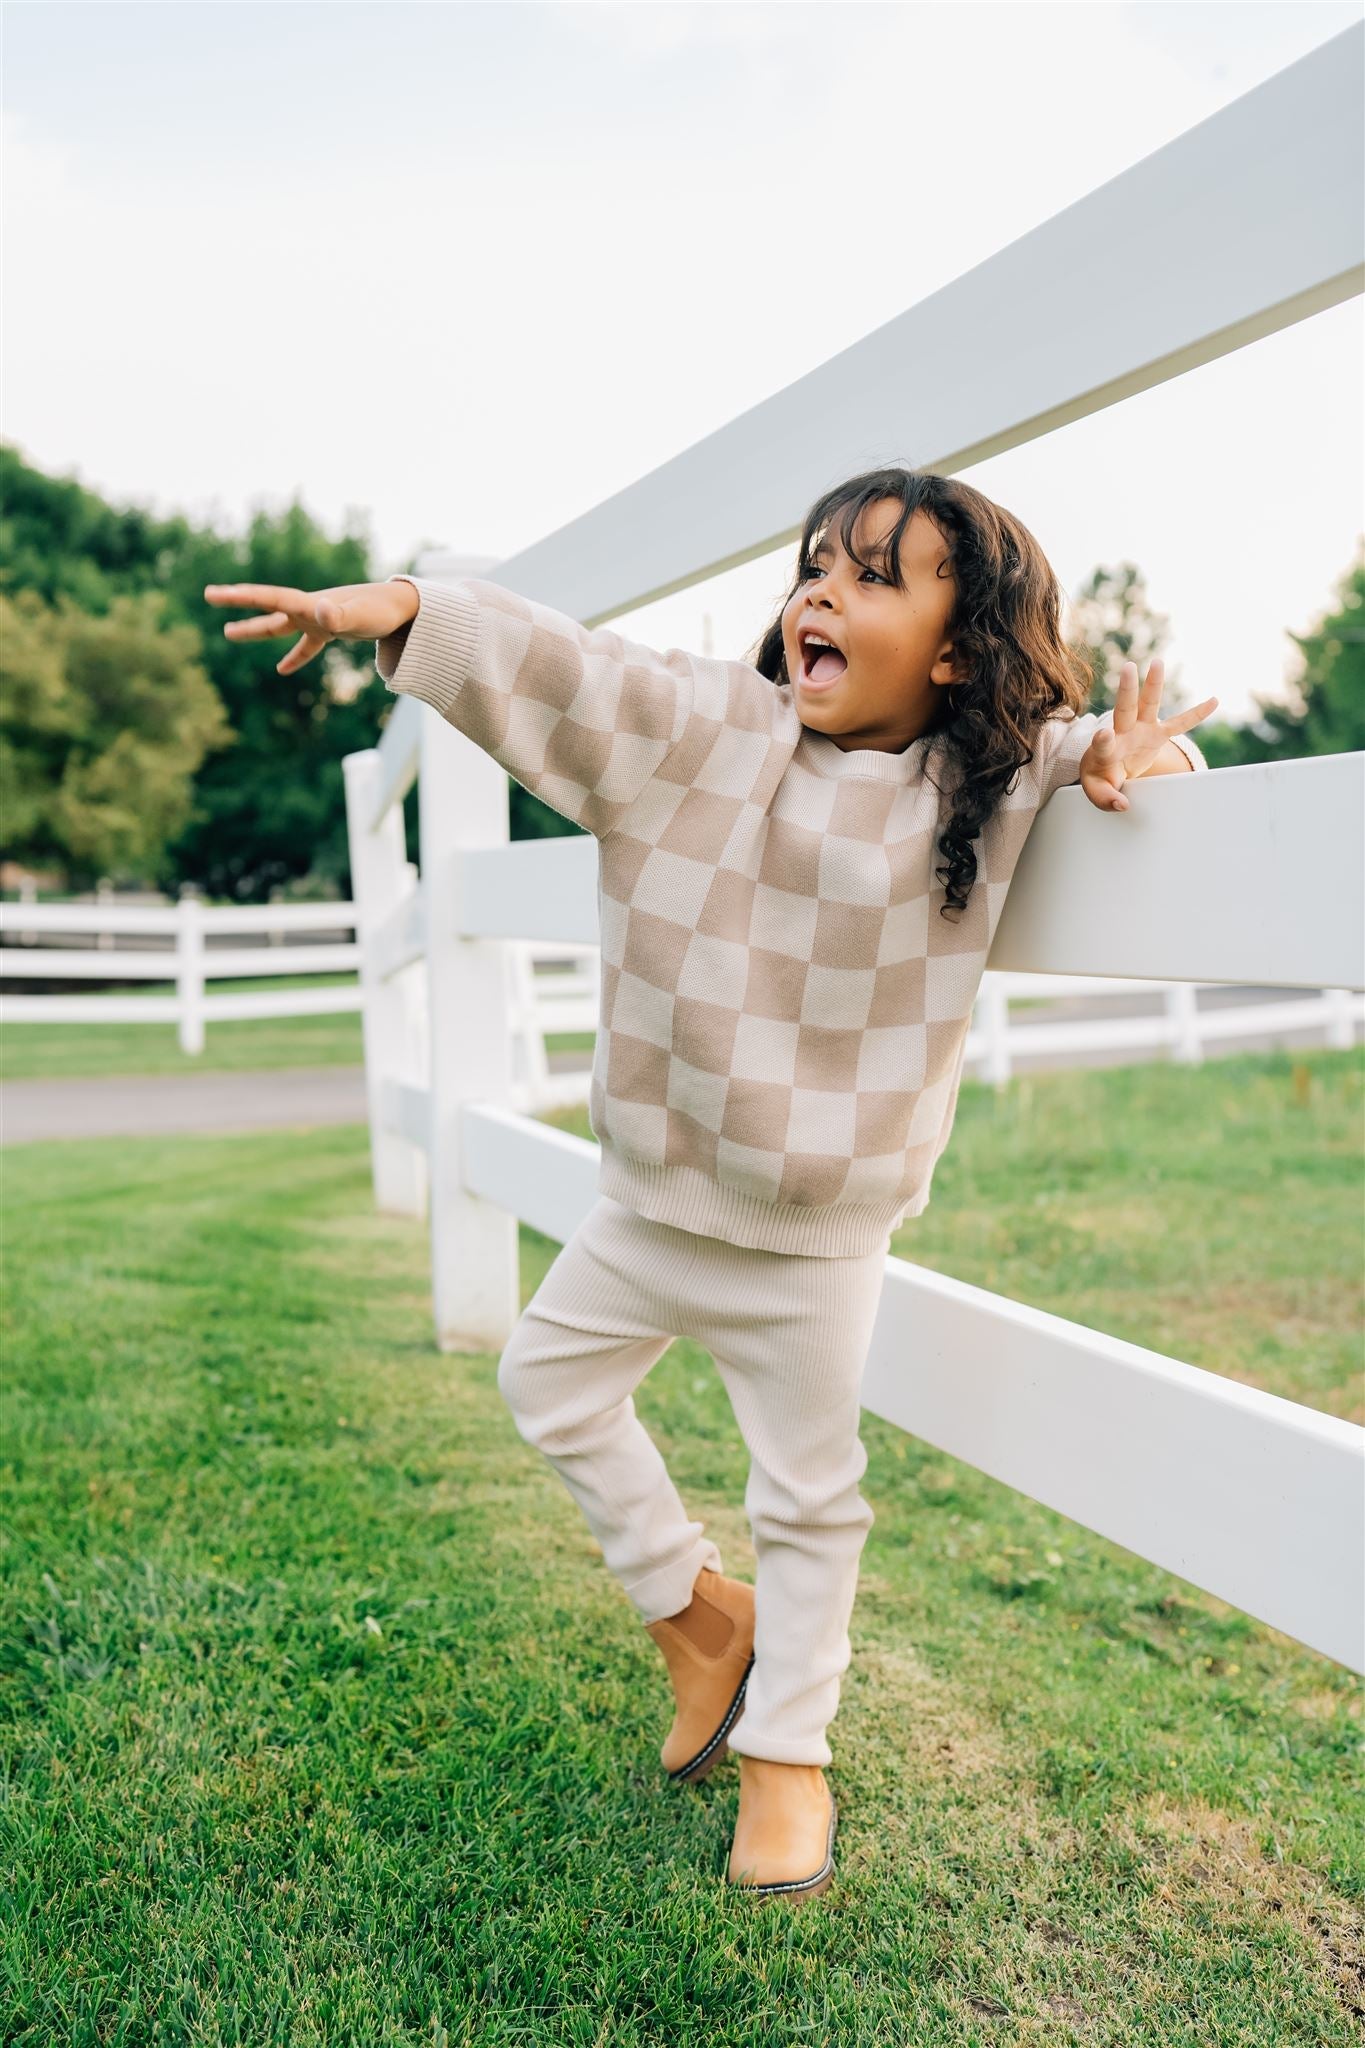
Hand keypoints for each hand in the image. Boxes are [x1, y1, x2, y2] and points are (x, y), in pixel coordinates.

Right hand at [202, 578, 419, 674]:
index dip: (239, 597)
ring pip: (279, 626)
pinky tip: (282, 670)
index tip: (212, 593)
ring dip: (255, 629)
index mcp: (309, 603)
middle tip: (210, 595)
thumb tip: (319, 611)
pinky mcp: (330, 631)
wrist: (404, 607)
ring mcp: (318, 619)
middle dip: (239, 604)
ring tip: (228, 633)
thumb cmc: (382, 610)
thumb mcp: (359, 616)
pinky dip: (294, 657)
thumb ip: (337, 614)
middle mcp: (309, 608)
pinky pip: (306, 645)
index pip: (268, 598)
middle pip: (267, 607)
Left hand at [1079, 659, 1217, 811]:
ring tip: (1158, 662)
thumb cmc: (1101, 778)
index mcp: (1104, 751)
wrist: (1109, 767)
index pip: (1103, 745)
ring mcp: (1141, 730)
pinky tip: (1214, 701)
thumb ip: (1106, 799)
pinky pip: (1180, 724)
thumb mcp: (1097, 792)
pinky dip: (1196, 714)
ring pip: (1148, 705)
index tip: (1103, 734)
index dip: (1103, 740)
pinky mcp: (1157, 734)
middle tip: (1127, 668)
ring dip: (1153, 684)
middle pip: (1124, 710)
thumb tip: (1122, 804)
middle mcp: (1122, 733)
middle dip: (1126, 690)